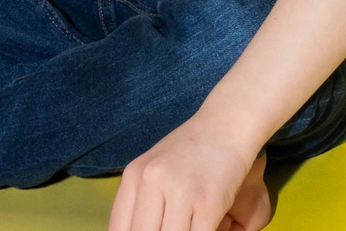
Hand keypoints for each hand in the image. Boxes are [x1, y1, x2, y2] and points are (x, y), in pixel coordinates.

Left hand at [107, 118, 270, 230]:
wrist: (226, 125)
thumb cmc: (190, 152)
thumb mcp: (155, 168)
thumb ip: (140, 201)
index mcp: (134, 174)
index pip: (119, 228)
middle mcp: (152, 180)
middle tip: (168, 230)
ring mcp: (180, 190)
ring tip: (185, 228)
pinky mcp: (208, 202)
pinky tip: (202, 229)